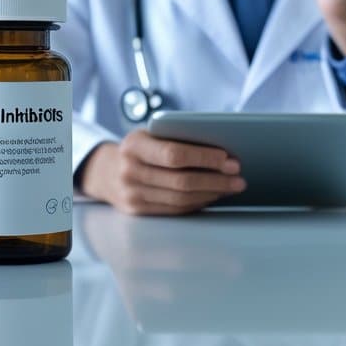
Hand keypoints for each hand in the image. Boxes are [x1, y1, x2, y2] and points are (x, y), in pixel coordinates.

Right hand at [78, 129, 244, 214]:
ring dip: (212, 193)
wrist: (107, 172)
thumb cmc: (140, 148)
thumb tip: (222, 152)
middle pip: (181, 181)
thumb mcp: (151, 134)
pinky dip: (199, 202)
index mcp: (134, 145)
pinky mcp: (138, 211)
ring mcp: (132, 194)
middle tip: (238, 176)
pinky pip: (176, 210)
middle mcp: (129, 171)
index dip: (203, 157)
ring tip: (232, 186)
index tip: (227, 158)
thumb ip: (177, 137)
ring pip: (181, 199)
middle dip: (215, 179)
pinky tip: (214, 195)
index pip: (173, 154)